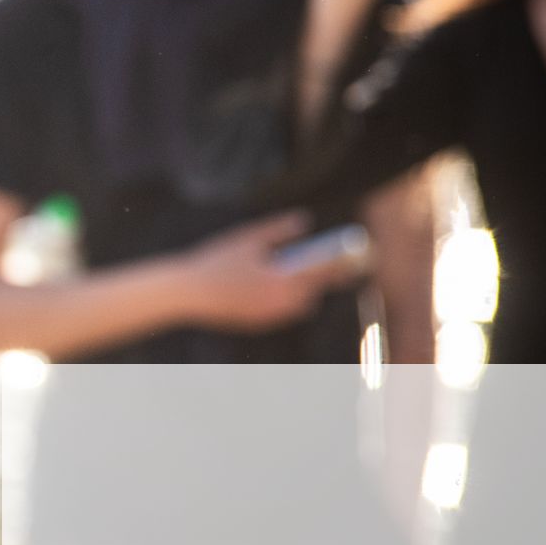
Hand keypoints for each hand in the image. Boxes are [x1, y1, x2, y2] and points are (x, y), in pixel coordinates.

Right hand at [174, 211, 344, 331]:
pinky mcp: (258, 323)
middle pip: (312, 291)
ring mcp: (269, 316)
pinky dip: (282, 300)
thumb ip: (278, 229)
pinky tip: (270, 288)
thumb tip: (303, 221)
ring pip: (298, 304)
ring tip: (294, 275)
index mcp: (283, 280)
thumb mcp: (247, 239)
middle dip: (317, 278)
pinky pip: (280, 311)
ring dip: (300, 290)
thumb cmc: (216, 262)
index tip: (357, 256)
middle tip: (324, 263)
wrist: (187, 294)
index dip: (342, 264)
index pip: (323, 272)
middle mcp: (281, 302)